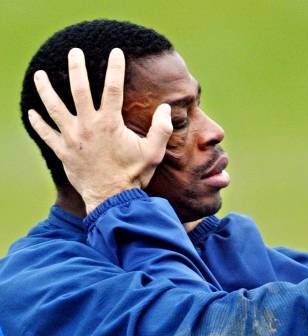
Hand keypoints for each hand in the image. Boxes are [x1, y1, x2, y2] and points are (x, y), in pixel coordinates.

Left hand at [27, 47, 172, 212]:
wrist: (112, 199)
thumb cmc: (134, 175)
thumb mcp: (154, 152)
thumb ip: (161, 129)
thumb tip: (164, 108)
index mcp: (110, 123)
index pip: (112, 88)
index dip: (115, 68)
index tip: (116, 52)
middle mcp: (88, 126)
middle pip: (78, 90)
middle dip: (76, 68)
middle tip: (74, 52)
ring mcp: (72, 138)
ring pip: (54, 108)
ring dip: (46, 90)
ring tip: (40, 75)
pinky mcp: (63, 152)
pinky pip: (46, 134)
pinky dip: (38, 123)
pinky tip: (32, 113)